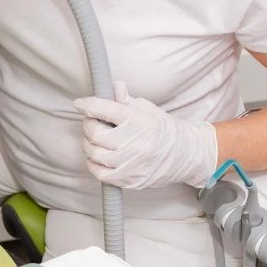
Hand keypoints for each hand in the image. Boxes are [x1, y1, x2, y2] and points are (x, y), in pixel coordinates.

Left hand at [73, 82, 216, 189]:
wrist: (186, 155)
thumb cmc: (163, 128)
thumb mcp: (147, 108)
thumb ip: (126, 99)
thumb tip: (113, 86)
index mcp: (140, 122)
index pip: (107, 110)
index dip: (89, 105)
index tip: (79, 103)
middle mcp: (137, 144)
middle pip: (96, 134)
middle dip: (88, 125)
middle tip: (91, 121)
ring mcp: (134, 165)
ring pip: (95, 154)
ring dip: (88, 144)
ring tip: (96, 138)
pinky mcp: (132, 180)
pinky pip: (101, 174)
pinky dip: (93, 163)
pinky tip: (98, 155)